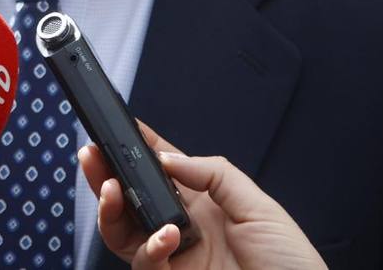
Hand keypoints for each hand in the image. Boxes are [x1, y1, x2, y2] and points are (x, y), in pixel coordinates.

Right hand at [78, 122, 324, 269]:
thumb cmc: (290, 262)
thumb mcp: (259, 206)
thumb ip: (213, 174)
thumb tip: (167, 158)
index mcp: (203, 203)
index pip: (161, 169)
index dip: (137, 149)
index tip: (116, 126)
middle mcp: (182, 229)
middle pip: (129, 200)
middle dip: (105, 176)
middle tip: (91, 155)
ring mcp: (175, 258)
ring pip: (123, 233)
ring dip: (110, 210)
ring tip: (113, 191)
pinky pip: (144, 264)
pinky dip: (148, 248)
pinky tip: (165, 236)